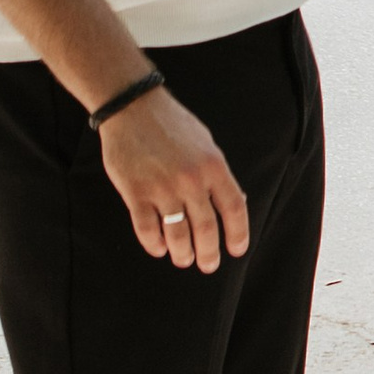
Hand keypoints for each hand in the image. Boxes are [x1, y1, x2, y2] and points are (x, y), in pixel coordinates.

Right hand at [96, 85, 250, 272]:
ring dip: (182, 253)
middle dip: (209, 252)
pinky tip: (159, 248)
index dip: (238, 234)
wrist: (134, 107)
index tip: (237, 250)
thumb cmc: (173, 126)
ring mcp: (162, 187)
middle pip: (207, 228)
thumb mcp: (206, 144)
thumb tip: (234, 204)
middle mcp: (191, 180)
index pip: (234, 208)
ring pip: (177, 234)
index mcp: (213, 166)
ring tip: (183, 260)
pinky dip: (154, 243)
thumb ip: (217, 174)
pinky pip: (147, 228)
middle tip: (208, 265)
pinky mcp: (135, 192)